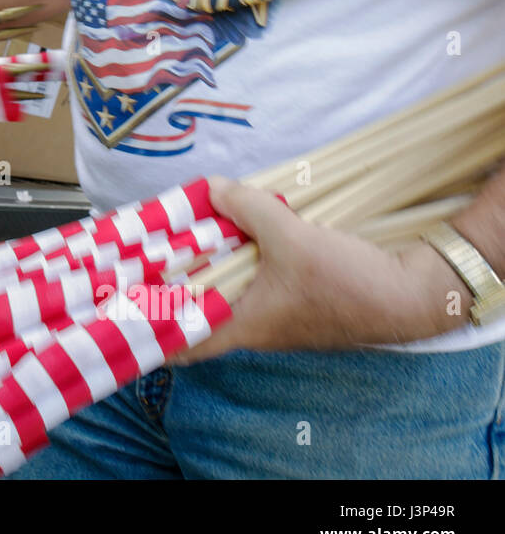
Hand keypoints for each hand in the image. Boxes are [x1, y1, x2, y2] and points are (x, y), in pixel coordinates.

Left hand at [172, 177, 467, 363]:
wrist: (411, 296)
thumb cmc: (348, 282)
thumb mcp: (292, 237)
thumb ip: (249, 209)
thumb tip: (213, 188)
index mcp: (243, 328)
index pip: (181, 345)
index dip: (149, 333)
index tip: (122, 308)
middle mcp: (255, 329)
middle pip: (198, 314)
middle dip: (171, 288)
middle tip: (147, 258)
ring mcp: (277, 317)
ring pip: (226, 297)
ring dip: (206, 272)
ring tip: (183, 239)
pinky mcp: (297, 303)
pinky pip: (253, 286)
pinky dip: (237, 265)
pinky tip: (235, 237)